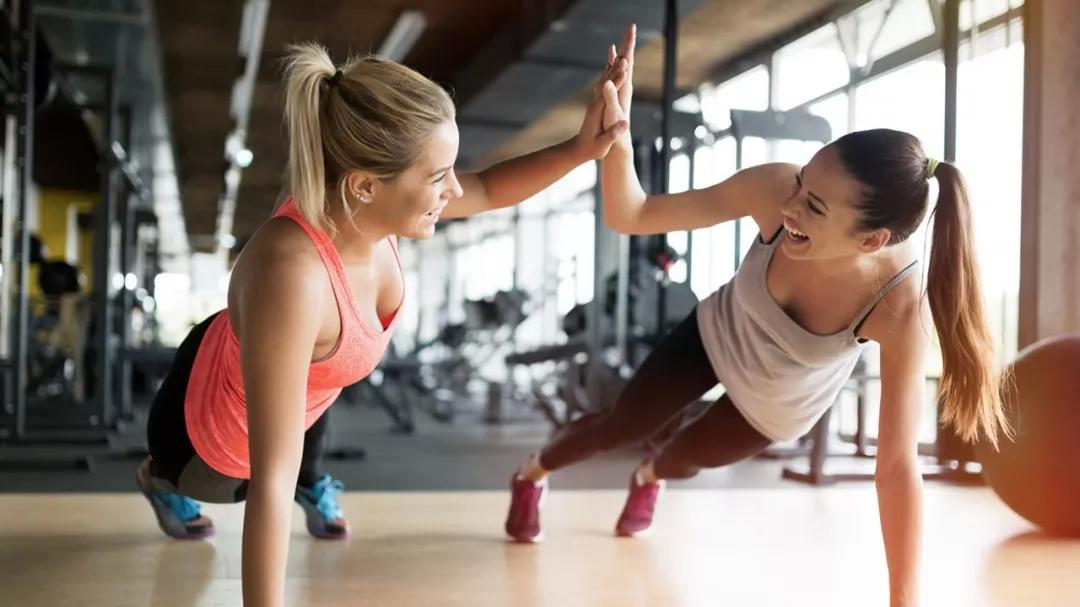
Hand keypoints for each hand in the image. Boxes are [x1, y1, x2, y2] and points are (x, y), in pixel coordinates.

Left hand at [572, 24, 636, 160]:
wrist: (578, 149)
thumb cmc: (591, 149)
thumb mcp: (602, 145)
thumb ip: (613, 134)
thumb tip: (625, 124)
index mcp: (597, 111)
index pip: (608, 93)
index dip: (617, 81)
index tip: (626, 70)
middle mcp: (595, 102)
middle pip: (606, 81)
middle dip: (616, 69)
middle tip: (627, 54)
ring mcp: (595, 101)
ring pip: (604, 80)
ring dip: (613, 67)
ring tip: (623, 54)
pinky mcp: (596, 102)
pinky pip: (603, 83)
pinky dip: (609, 73)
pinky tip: (612, 65)